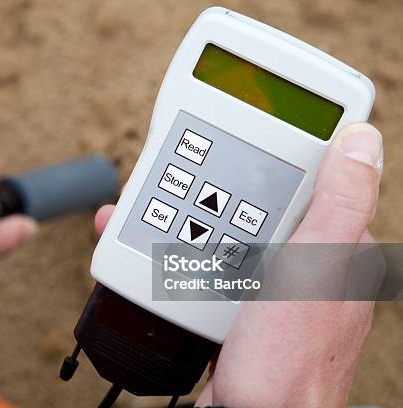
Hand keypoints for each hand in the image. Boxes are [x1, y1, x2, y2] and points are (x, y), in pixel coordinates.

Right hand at [94, 123, 382, 407]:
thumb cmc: (287, 359)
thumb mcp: (317, 268)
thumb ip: (339, 203)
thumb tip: (361, 141)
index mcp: (332, 245)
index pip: (303, 179)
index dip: (267, 154)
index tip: (231, 137)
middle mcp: (304, 264)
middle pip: (252, 204)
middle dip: (211, 187)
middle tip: (169, 172)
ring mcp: (268, 286)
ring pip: (224, 233)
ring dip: (185, 219)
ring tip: (145, 205)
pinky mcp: (236, 306)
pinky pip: (206, 265)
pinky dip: (179, 254)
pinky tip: (155, 250)